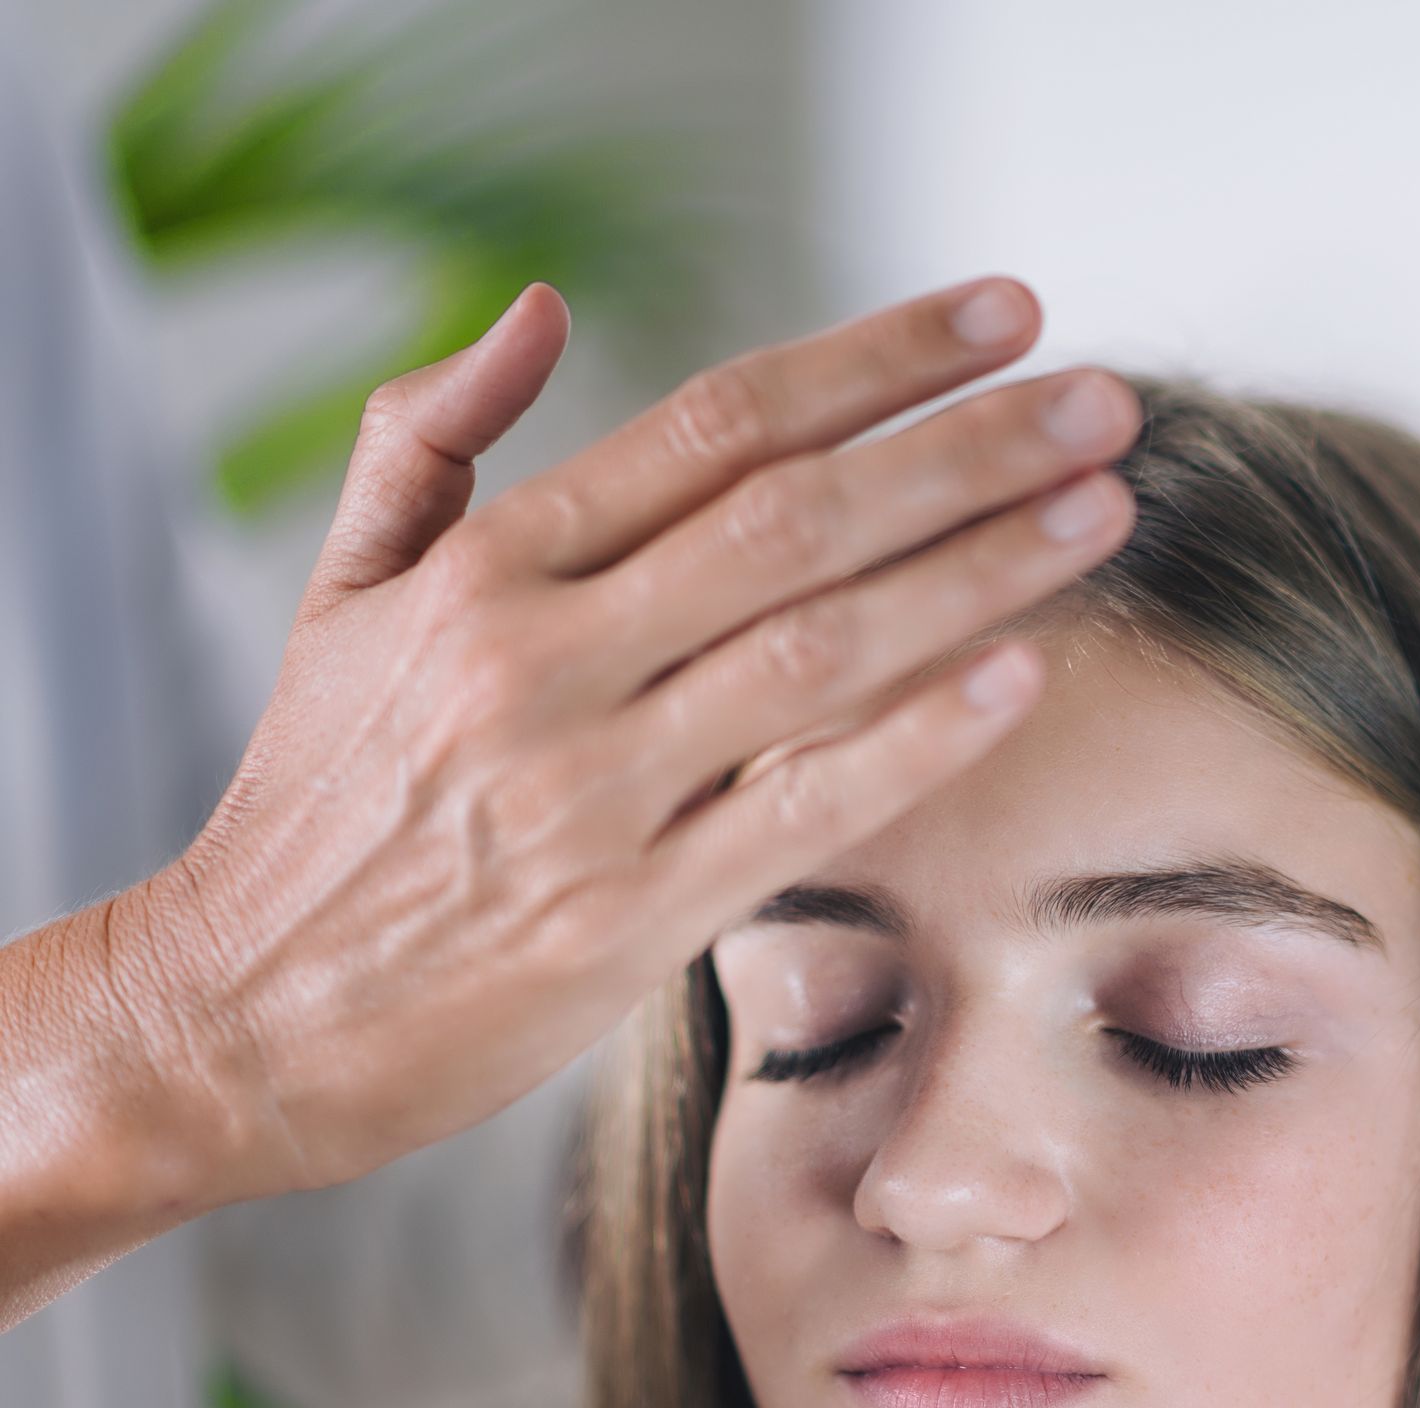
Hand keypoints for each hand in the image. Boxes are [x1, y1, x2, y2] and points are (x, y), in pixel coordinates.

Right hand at [127, 277, 1140, 1205]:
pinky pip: (801, 807)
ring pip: (819, 648)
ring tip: (1101, 510)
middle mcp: (544, 660)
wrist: (243, 1013)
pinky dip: (917, 737)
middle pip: (799, 518)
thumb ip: (429, 440)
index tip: (1000, 320)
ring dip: (979, 572)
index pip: (719, 425)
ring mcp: (591, 792)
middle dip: (970, 451)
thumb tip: (541, 309)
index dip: (878, 361)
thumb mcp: (340, 596)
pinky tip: (1021, 673)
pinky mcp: (626, 919)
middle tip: (1102, 402)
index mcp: (488, 570)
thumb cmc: (313, 803)